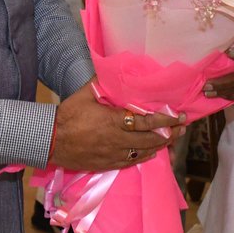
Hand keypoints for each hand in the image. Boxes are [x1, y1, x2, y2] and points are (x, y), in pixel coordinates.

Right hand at [51, 80, 185, 171]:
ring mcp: (113, 154)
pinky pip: (131, 161)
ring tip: (173, 138)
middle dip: (169, 133)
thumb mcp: (85, 93)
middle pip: (150, 139)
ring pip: (143, 151)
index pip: (146, 121)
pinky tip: (153, 153)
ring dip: (161, 145)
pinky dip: (145, 156)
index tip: (179, 116)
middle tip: (183, 127)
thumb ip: (102, 82)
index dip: (165, 119)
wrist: (50, 140)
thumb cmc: (68, 115)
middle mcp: (117, 140)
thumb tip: (114, 68)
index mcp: (114, 121)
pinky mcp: (107, 164)